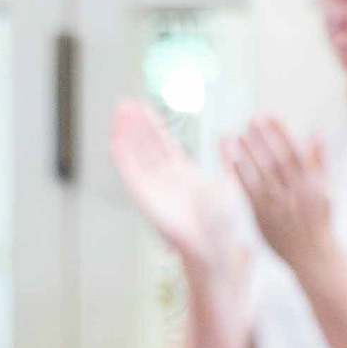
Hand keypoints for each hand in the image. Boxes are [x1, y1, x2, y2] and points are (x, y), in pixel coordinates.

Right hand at [108, 98, 226, 265]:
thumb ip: (227, 160)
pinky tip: (116, 135)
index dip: (152, 125)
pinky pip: (129, 170)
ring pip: (135, 153)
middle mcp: (164, 180)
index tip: (143, 108)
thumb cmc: (224, 223)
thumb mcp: (230, 182)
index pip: (162, 144)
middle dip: (136, 124)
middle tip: (126, 103)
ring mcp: (152, 186)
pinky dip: (121, 152)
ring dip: (126, 132)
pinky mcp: (143, 195)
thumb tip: (228, 138)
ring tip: (120, 110)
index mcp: (182, 176)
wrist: (215, 243)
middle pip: (145, 145)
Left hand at [226, 119, 332, 271]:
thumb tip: (315, 134)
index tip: (269, 115)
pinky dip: (241, 175)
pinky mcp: (263, 217)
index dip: (281, 132)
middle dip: (264, 138)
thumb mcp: (325, 190)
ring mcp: (278, 206)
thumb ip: (319, 162)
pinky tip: (233, 160)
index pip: (295, 151)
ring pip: (262, 174)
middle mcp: (295, 193)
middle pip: (277, 160)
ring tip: (238, 134)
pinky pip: (250, 193)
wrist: (312, 255)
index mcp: (312, 183)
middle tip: (251, 119)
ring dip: (249, 153)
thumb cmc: (319, 220)